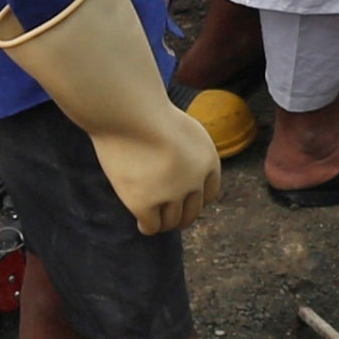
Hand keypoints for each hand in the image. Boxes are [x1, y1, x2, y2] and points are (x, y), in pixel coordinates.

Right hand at [94, 113, 220, 234]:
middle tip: (173, 219)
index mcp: (208, 161)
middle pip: (192, 211)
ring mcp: (171, 194)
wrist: (128, 112)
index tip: (187, 203)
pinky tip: (142, 226)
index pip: (210, 193)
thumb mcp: (180, 125)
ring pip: (172, 221)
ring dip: (166, 223)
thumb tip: (176, 158)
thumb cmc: (147, 110)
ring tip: (157, 222)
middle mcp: (195, 182)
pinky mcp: (145, 203)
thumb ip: (184, 146)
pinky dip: (149, 228)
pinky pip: (152, 225)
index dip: (198, 199)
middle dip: (183, 216)